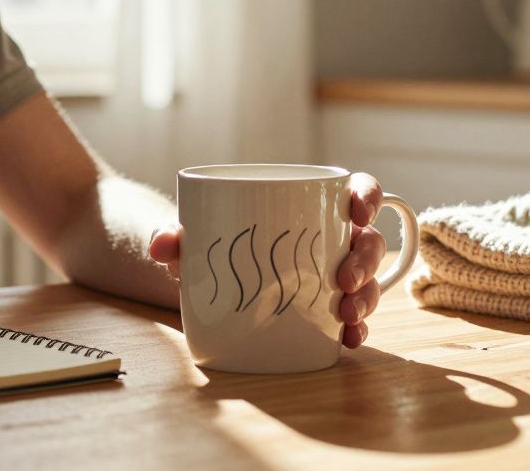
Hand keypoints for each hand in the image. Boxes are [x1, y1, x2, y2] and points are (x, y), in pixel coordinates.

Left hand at [148, 172, 385, 348]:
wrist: (196, 277)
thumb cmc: (207, 240)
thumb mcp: (189, 233)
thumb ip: (171, 233)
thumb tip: (161, 246)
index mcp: (309, 205)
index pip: (354, 190)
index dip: (367, 196)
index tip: (358, 212)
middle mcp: (330, 238)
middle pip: (368, 241)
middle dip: (366, 260)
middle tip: (344, 280)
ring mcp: (332, 276)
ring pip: (369, 281)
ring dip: (367, 298)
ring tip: (346, 315)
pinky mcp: (325, 310)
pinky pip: (353, 319)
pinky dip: (356, 329)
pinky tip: (348, 339)